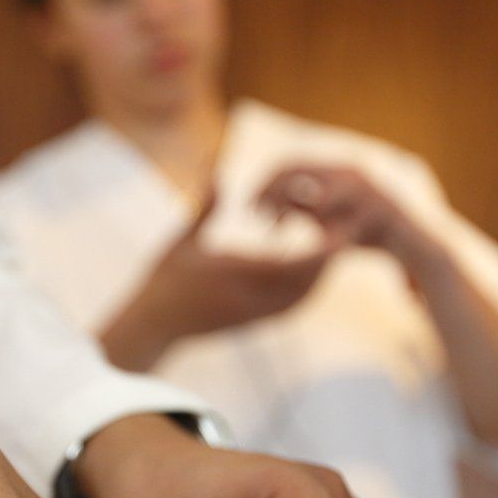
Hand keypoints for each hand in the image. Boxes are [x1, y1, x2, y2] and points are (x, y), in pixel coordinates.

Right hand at [100, 192, 338, 371]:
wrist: (154, 324)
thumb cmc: (163, 279)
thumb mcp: (181, 240)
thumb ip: (205, 209)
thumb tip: (215, 173)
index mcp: (234, 274)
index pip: (289, 263)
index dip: (319, 249)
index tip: (336, 230)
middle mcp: (248, 298)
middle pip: (304, 283)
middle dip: (326, 261)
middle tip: (344, 234)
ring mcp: (252, 314)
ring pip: (301, 298)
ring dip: (319, 276)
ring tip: (331, 251)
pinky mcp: (252, 323)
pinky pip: (290, 308)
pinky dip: (306, 290)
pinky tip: (311, 274)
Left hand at [258, 162, 444, 260]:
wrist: (412, 247)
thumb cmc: (365, 232)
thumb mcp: (325, 219)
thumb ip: (301, 207)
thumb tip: (273, 204)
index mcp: (336, 169)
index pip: (290, 164)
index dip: (264, 183)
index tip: (248, 208)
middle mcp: (350, 170)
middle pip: (295, 171)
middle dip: (269, 193)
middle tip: (253, 218)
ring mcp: (367, 188)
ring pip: (318, 197)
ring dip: (293, 212)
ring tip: (274, 230)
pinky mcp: (381, 210)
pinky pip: (345, 221)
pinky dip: (325, 235)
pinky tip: (309, 246)